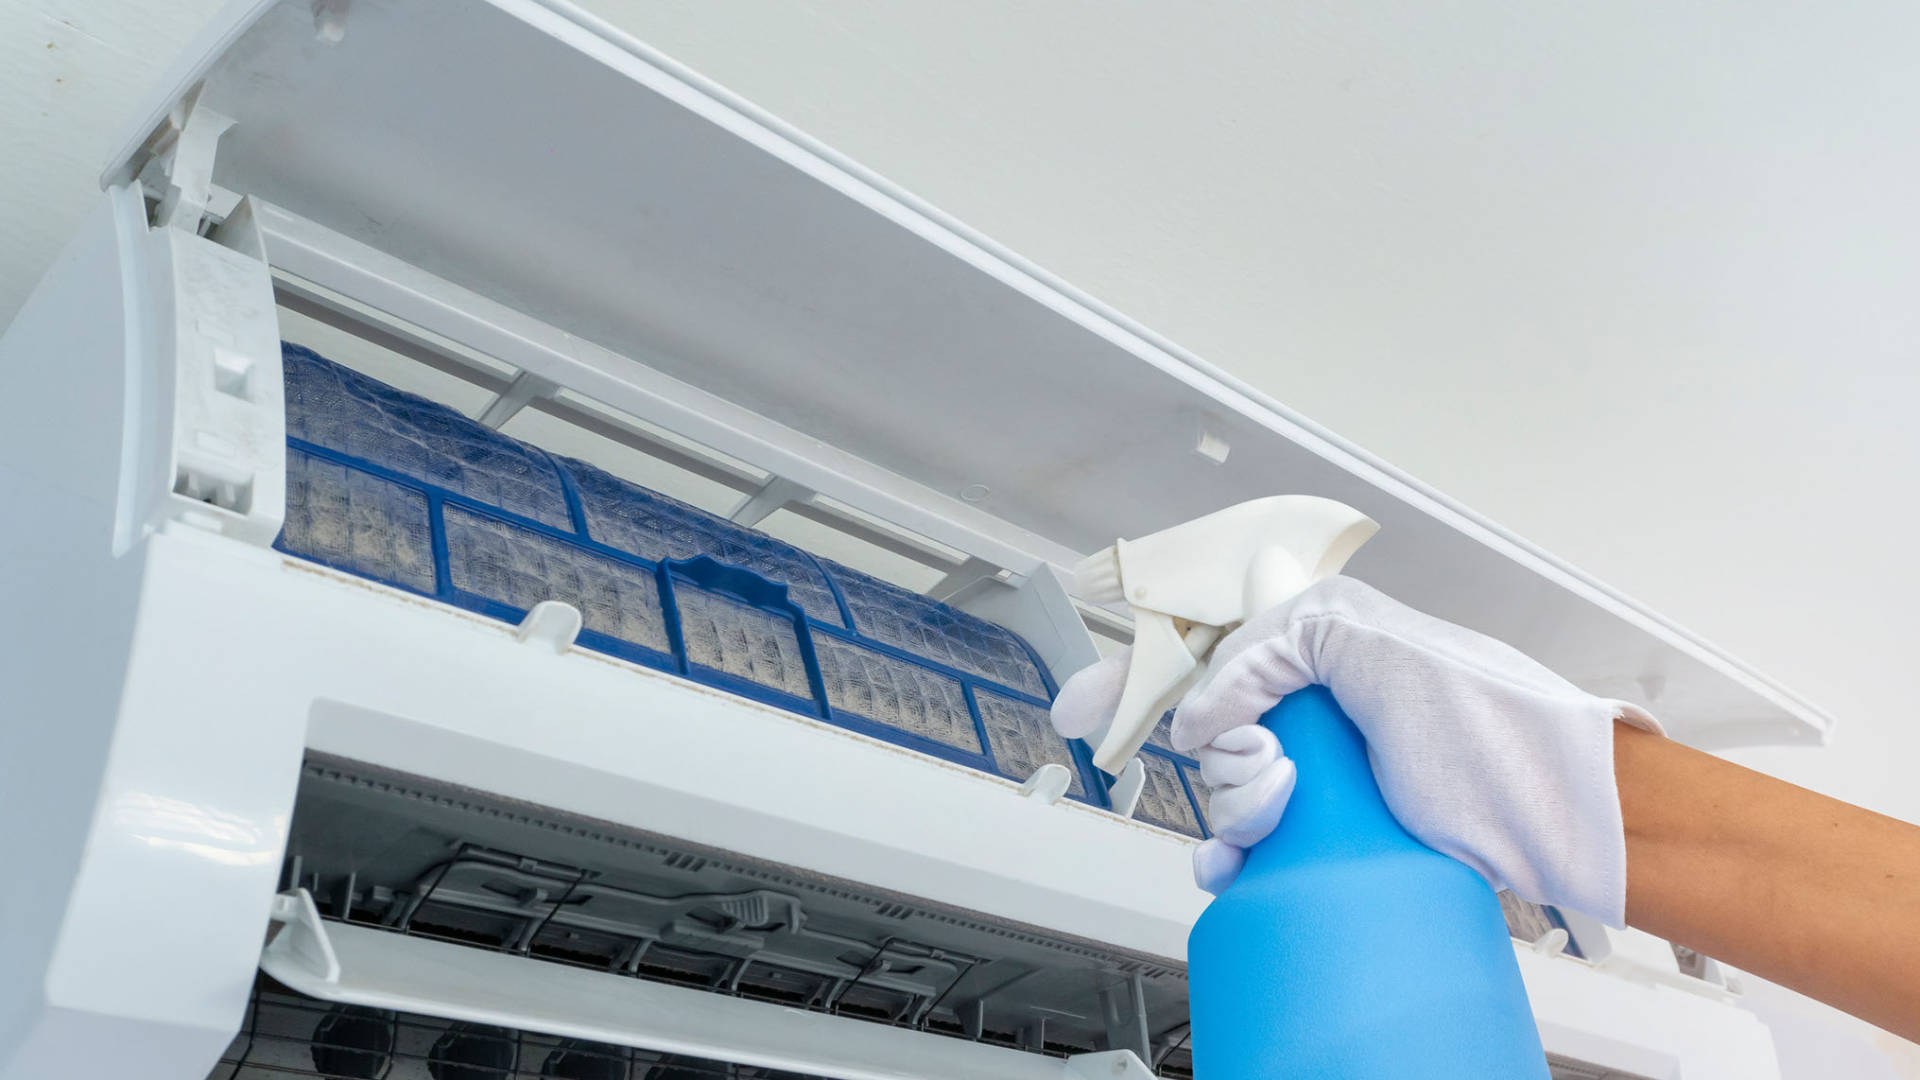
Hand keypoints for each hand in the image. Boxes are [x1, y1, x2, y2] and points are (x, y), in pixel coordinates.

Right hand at [1054, 576, 1659, 925]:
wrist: (1545, 807)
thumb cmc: (1484, 714)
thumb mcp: (1367, 643)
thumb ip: (1268, 650)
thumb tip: (1202, 709)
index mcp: (1310, 638)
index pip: (1197, 643)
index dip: (1132, 672)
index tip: (1078, 707)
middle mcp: (1305, 700)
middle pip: (1201, 729)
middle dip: (1220, 753)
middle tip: (1272, 765)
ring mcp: (1315, 770)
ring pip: (1220, 793)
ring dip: (1236, 809)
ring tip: (1290, 807)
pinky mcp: (1326, 831)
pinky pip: (1245, 847)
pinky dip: (1228, 860)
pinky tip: (1234, 869)